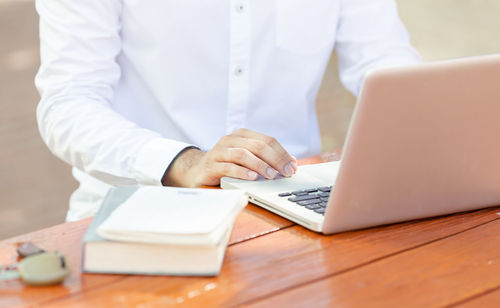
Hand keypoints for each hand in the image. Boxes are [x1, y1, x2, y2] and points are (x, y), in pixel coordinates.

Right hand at [162, 128, 297, 186]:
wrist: (198, 170)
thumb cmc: (227, 164)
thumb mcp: (247, 157)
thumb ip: (266, 157)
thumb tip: (292, 163)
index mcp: (242, 135)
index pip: (267, 140)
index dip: (282, 153)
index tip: (293, 166)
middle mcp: (231, 140)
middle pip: (258, 146)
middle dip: (275, 159)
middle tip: (286, 172)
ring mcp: (220, 151)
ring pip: (243, 154)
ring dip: (260, 165)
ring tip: (271, 175)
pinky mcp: (211, 165)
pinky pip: (228, 167)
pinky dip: (242, 172)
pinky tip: (252, 178)